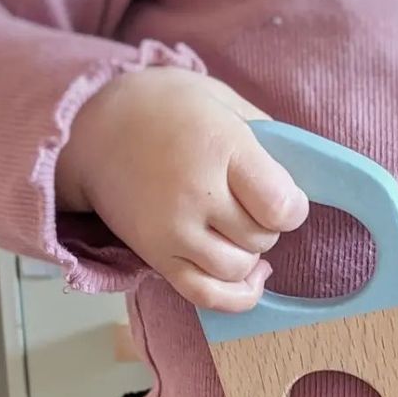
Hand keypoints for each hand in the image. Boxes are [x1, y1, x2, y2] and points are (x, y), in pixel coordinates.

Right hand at [57, 67, 308, 310]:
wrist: (94, 129)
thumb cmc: (167, 109)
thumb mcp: (221, 99)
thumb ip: (266, 136)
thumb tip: (304, 179)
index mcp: (219, 148)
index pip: (281, 206)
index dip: (293, 208)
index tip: (284, 198)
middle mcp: (195, 194)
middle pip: (261, 238)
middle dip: (266, 225)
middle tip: (247, 203)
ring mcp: (173, 231)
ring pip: (238, 269)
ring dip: (250, 256)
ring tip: (237, 230)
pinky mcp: (157, 258)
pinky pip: (209, 296)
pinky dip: (237, 295)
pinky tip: (250, 277)